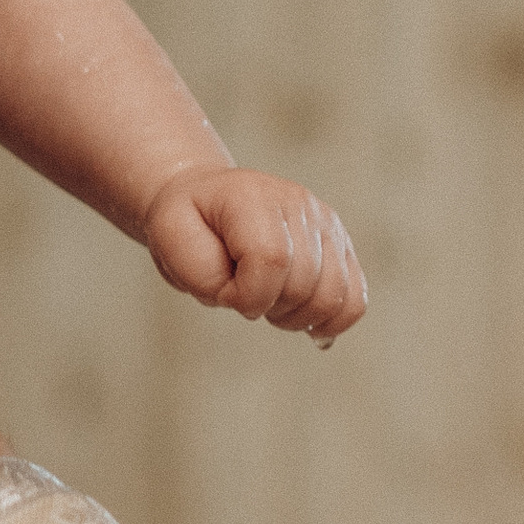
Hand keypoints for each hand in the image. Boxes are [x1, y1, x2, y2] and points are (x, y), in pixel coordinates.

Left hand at [143, 164, 365, 336]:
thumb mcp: (169, 242)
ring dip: (297, 318)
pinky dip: (332, 321)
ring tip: (269, 304)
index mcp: (252, 197)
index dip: (247, 295)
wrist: (207, 199)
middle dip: (268, 308)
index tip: (225, 294)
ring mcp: (324, 222)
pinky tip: (307, 326)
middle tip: (242, 297)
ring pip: (334, 295)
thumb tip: (252, 299)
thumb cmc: (188, 223)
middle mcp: (298, 203)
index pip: (271, 259)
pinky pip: (354, 299)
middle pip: (304, 282)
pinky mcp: (339, 244)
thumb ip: (203, 275)